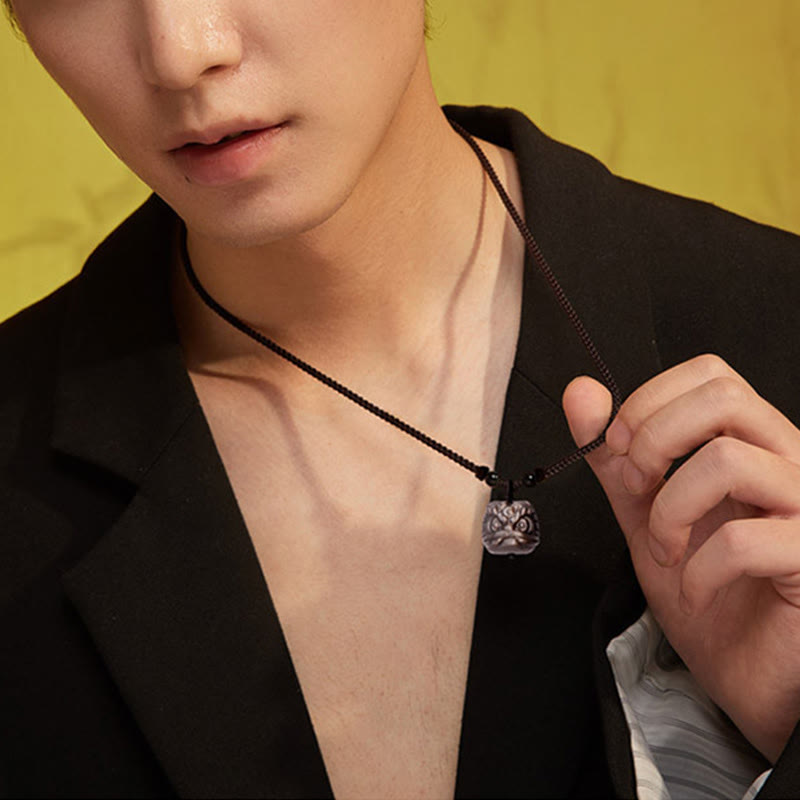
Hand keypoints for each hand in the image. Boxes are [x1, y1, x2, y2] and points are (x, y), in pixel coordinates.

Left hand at [563, 354, 799, 762]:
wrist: (744, 671)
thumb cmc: (705, 587)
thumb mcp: (644, 512)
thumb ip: (615, 455)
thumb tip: (580, 392)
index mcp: (753, 441)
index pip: (710, 373)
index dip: (649, 402)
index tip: (619, 450)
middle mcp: (790, 461)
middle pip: (724, 396)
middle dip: (654, 440)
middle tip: (637, 488)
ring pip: (730, 460)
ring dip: (671, 510)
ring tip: (665, 548)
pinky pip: (747, 540)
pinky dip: (699, 569)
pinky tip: (696, 589)